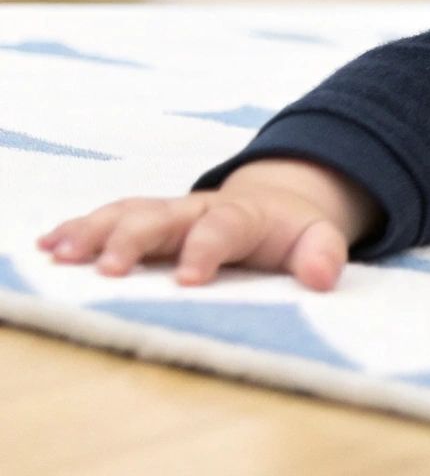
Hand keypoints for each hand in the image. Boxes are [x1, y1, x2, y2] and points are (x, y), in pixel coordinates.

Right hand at [34, 158, 379, 290]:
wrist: (276, 205)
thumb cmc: (293, 234)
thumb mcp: (318, 240)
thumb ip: (324, 255)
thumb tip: (323, 278)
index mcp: (242, 215)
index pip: (223, 228)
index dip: (205, 250)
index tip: (188, 280)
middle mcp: (197, 209)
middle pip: (161, 216)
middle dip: (132, 239)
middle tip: (107, 270)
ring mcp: (168, 214)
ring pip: (127, 214)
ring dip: (93, 232)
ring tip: (61, 253)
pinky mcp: (147, 221)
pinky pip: (109, 219)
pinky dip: (79, 229)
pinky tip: (50, 244)